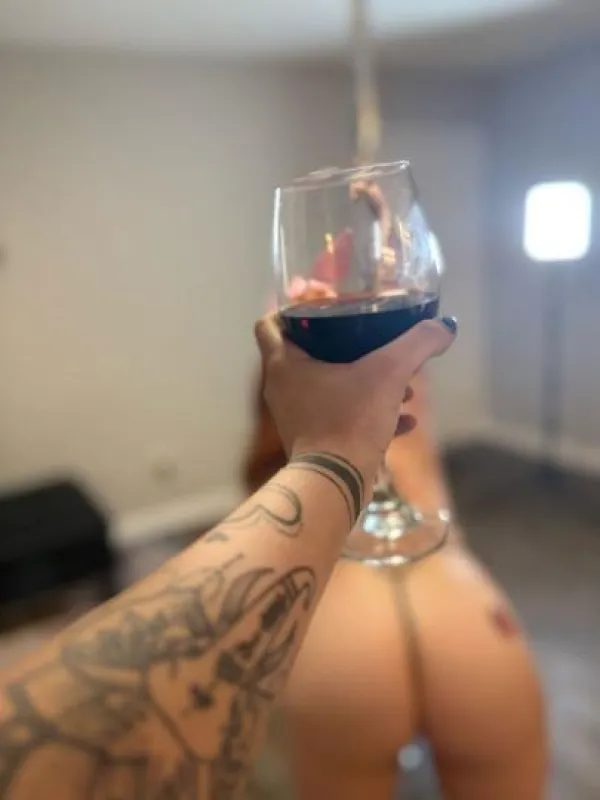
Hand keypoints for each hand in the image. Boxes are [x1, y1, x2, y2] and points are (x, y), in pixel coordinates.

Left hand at [254, 315, 455, 484]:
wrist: (335, 483)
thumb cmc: (349, 418)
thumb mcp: (389, 373)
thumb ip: (418, 345)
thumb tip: (445, 326)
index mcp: (284, 364)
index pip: (269, 324)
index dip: (290, 310)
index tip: (319, 306)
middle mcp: (281, 388)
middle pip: (306, 354)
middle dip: (344, 347)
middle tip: (373, 343)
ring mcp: (295, 418)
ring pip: (328, 388)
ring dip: (362, 383)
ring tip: (401, 387)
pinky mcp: (312, 443)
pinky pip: (339, 418)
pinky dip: (367, 414)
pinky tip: (403, 421)